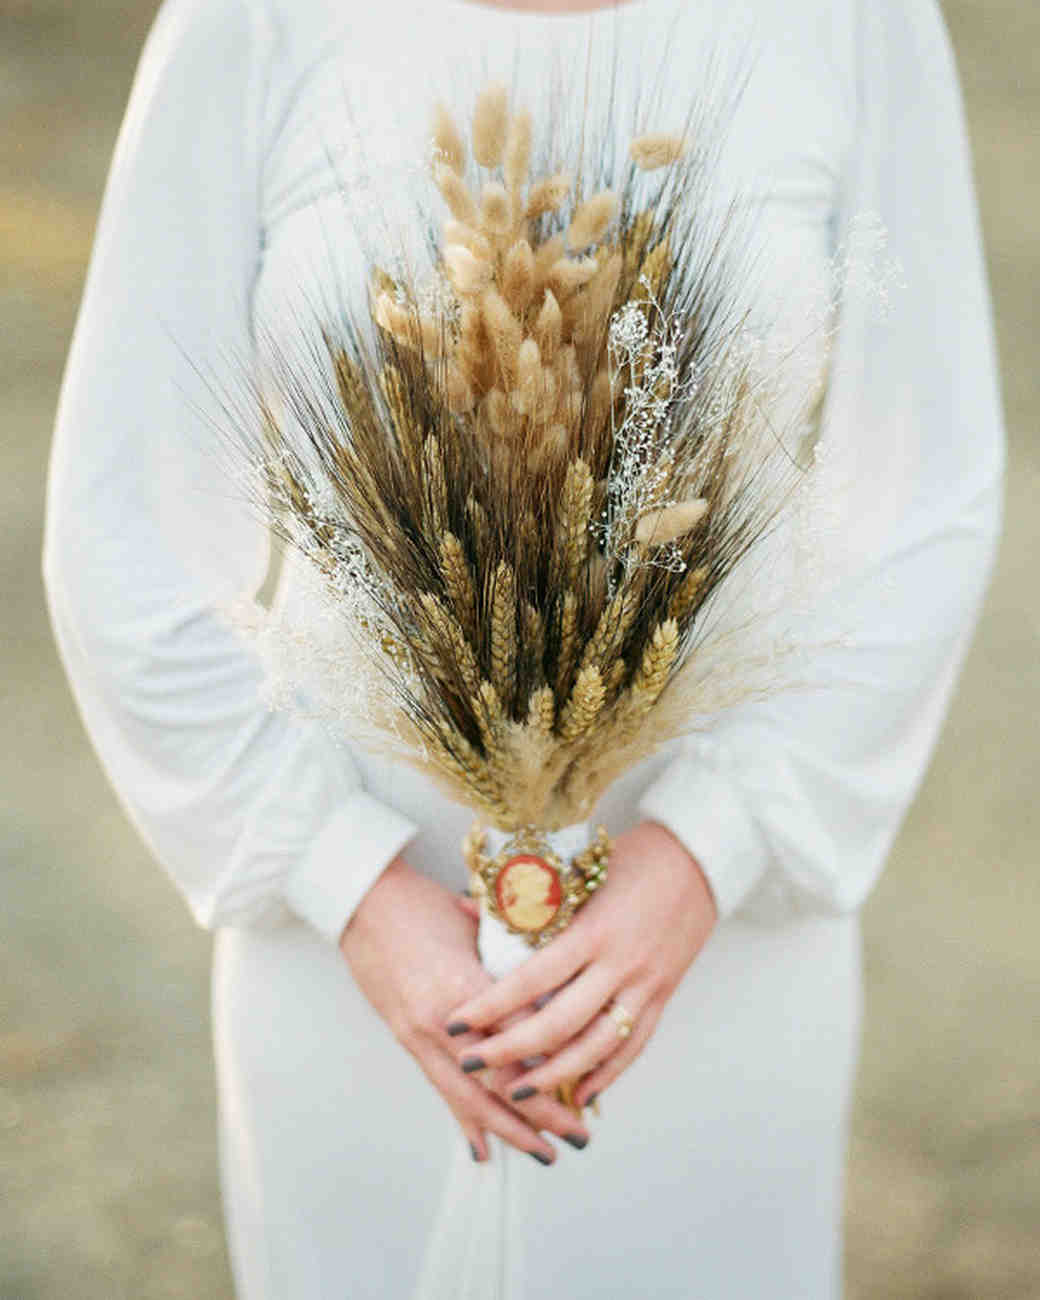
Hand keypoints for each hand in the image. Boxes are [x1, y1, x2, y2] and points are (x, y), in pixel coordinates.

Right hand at [339, 855, 590, 1163]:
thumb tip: (557, 990)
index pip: (521, 1042)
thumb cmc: (423, 903)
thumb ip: (512, 966)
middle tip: (579, 1137)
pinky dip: (464, 1119)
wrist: (362, 902)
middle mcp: (441, 1021)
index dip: (555, 1070)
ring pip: (468, 1097)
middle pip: (497, 1082)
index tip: (589, 1092)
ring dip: (507, 1129)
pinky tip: (483, 1149)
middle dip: (540, 1116)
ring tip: (542, 1152)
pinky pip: (440, 1087)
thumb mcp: (478, 929)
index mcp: (465, 987)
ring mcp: (418, 1034)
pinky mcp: (404, 1038)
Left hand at [442, 820, 717, 1107]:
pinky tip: (579, 1093)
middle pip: (558, 1023)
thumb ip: (522, 900)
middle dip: (510, 1051)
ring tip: (516, 1094)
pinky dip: (606, 1073)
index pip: (531, 980)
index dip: (491, 1007)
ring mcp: (645, 984)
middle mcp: (619, 964)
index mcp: (592, 930)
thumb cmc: (633, 857)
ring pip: (595, 1046)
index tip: (456, 1024)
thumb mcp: (575, 871)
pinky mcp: (663, 995)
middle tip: (471, 1065)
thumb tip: (463, 911)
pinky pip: (634, 1045)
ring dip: (554, 1075)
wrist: (699, 859)